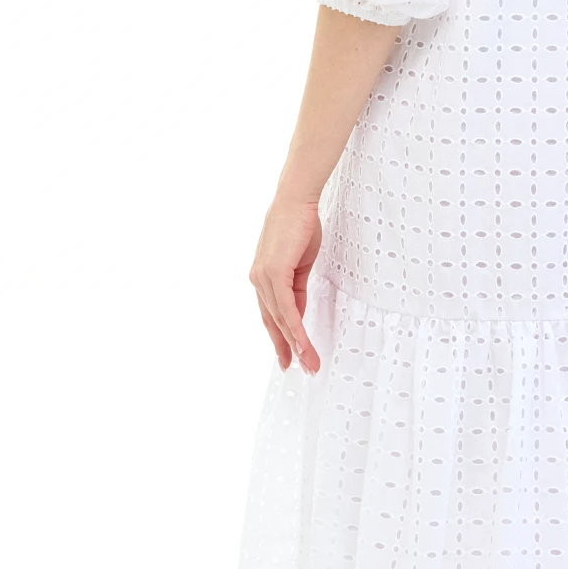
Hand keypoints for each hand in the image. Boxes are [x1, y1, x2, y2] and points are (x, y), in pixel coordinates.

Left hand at [249, 196, 322, 372]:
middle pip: (272, 322)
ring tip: (309, 362)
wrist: (296, 200)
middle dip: (286, 347)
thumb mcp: (300, 264)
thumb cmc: (299, 225)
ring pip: (279, 320)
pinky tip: (302, 342)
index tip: (289, 356)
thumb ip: (297, 288)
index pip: (270, 314)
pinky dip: (295, 327)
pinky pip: (286, 308)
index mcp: (263, 277)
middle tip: (299, 368)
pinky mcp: (273, 274)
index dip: (279, 337)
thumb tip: (298, 311)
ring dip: (296, 344)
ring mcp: (263, 278)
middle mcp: (258, 280)